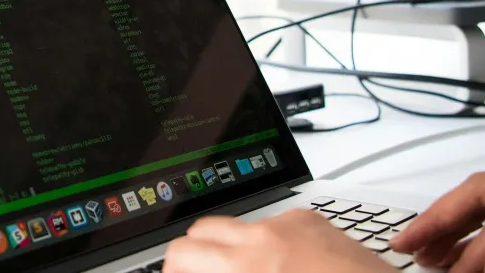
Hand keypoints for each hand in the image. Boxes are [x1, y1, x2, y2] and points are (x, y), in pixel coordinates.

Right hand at [163, 210, 391, 272]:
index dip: (172, 267)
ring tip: (252, 270)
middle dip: (196, 251)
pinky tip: (290, 263)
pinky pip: (276, 222)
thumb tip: (204, 271)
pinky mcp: (312, 218)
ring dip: (235, 246)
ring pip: (240, 225)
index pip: (181, 253)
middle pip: (201, 229)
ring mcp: (288, 223)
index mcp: (245, 265)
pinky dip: (272, 240)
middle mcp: (263, 237)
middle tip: (204, 272)